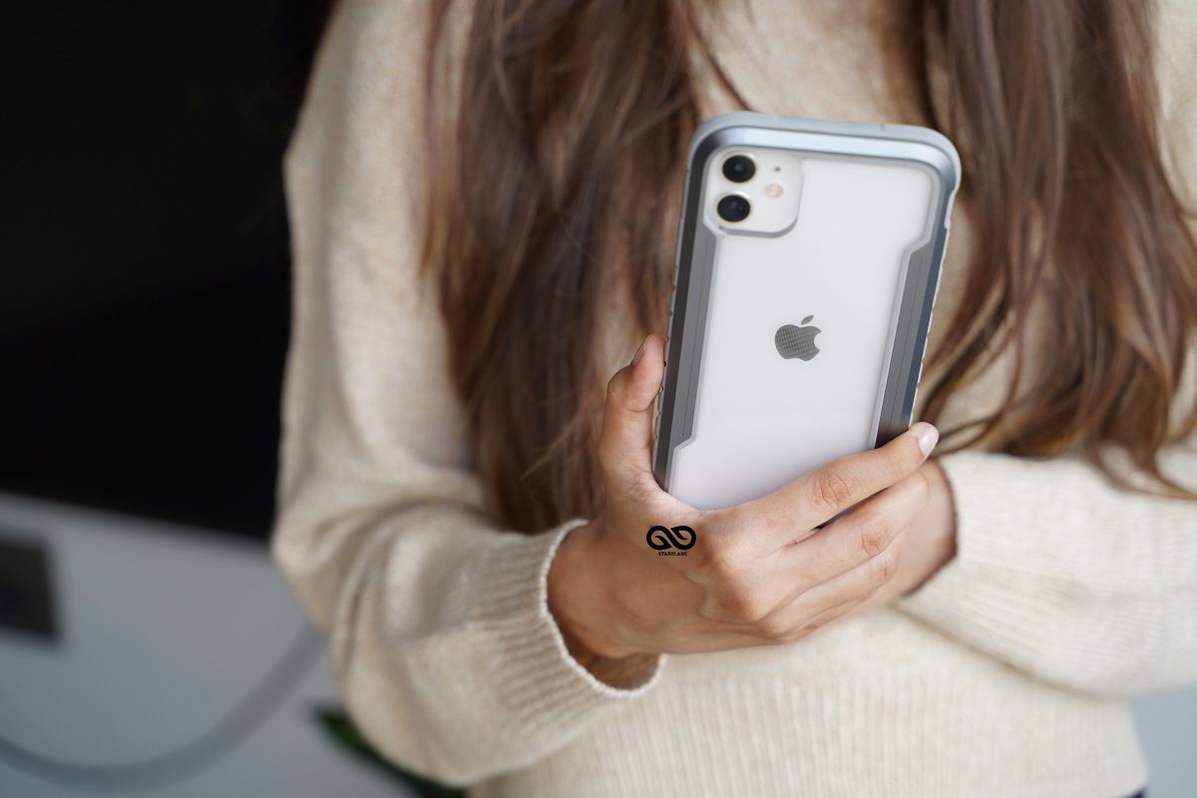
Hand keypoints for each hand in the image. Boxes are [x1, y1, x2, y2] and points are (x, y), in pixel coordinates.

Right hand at [548, 333, 941, 661]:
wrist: (616, 610)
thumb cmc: (625, 528)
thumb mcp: (617, 463)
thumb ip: (628, 402)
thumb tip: (652, 350)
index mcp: (727, 544)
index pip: (830, 494)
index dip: (885, 461)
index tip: (918, 434)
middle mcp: (762, 588)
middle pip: (870, 535)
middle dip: (909, 490)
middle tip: (921, 454)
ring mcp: (780, 618)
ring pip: (874, 569)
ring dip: (902, 524)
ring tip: (908, 483)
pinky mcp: (790, 632)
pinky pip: (857, 595)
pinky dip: (882, 557)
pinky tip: (883, 524)